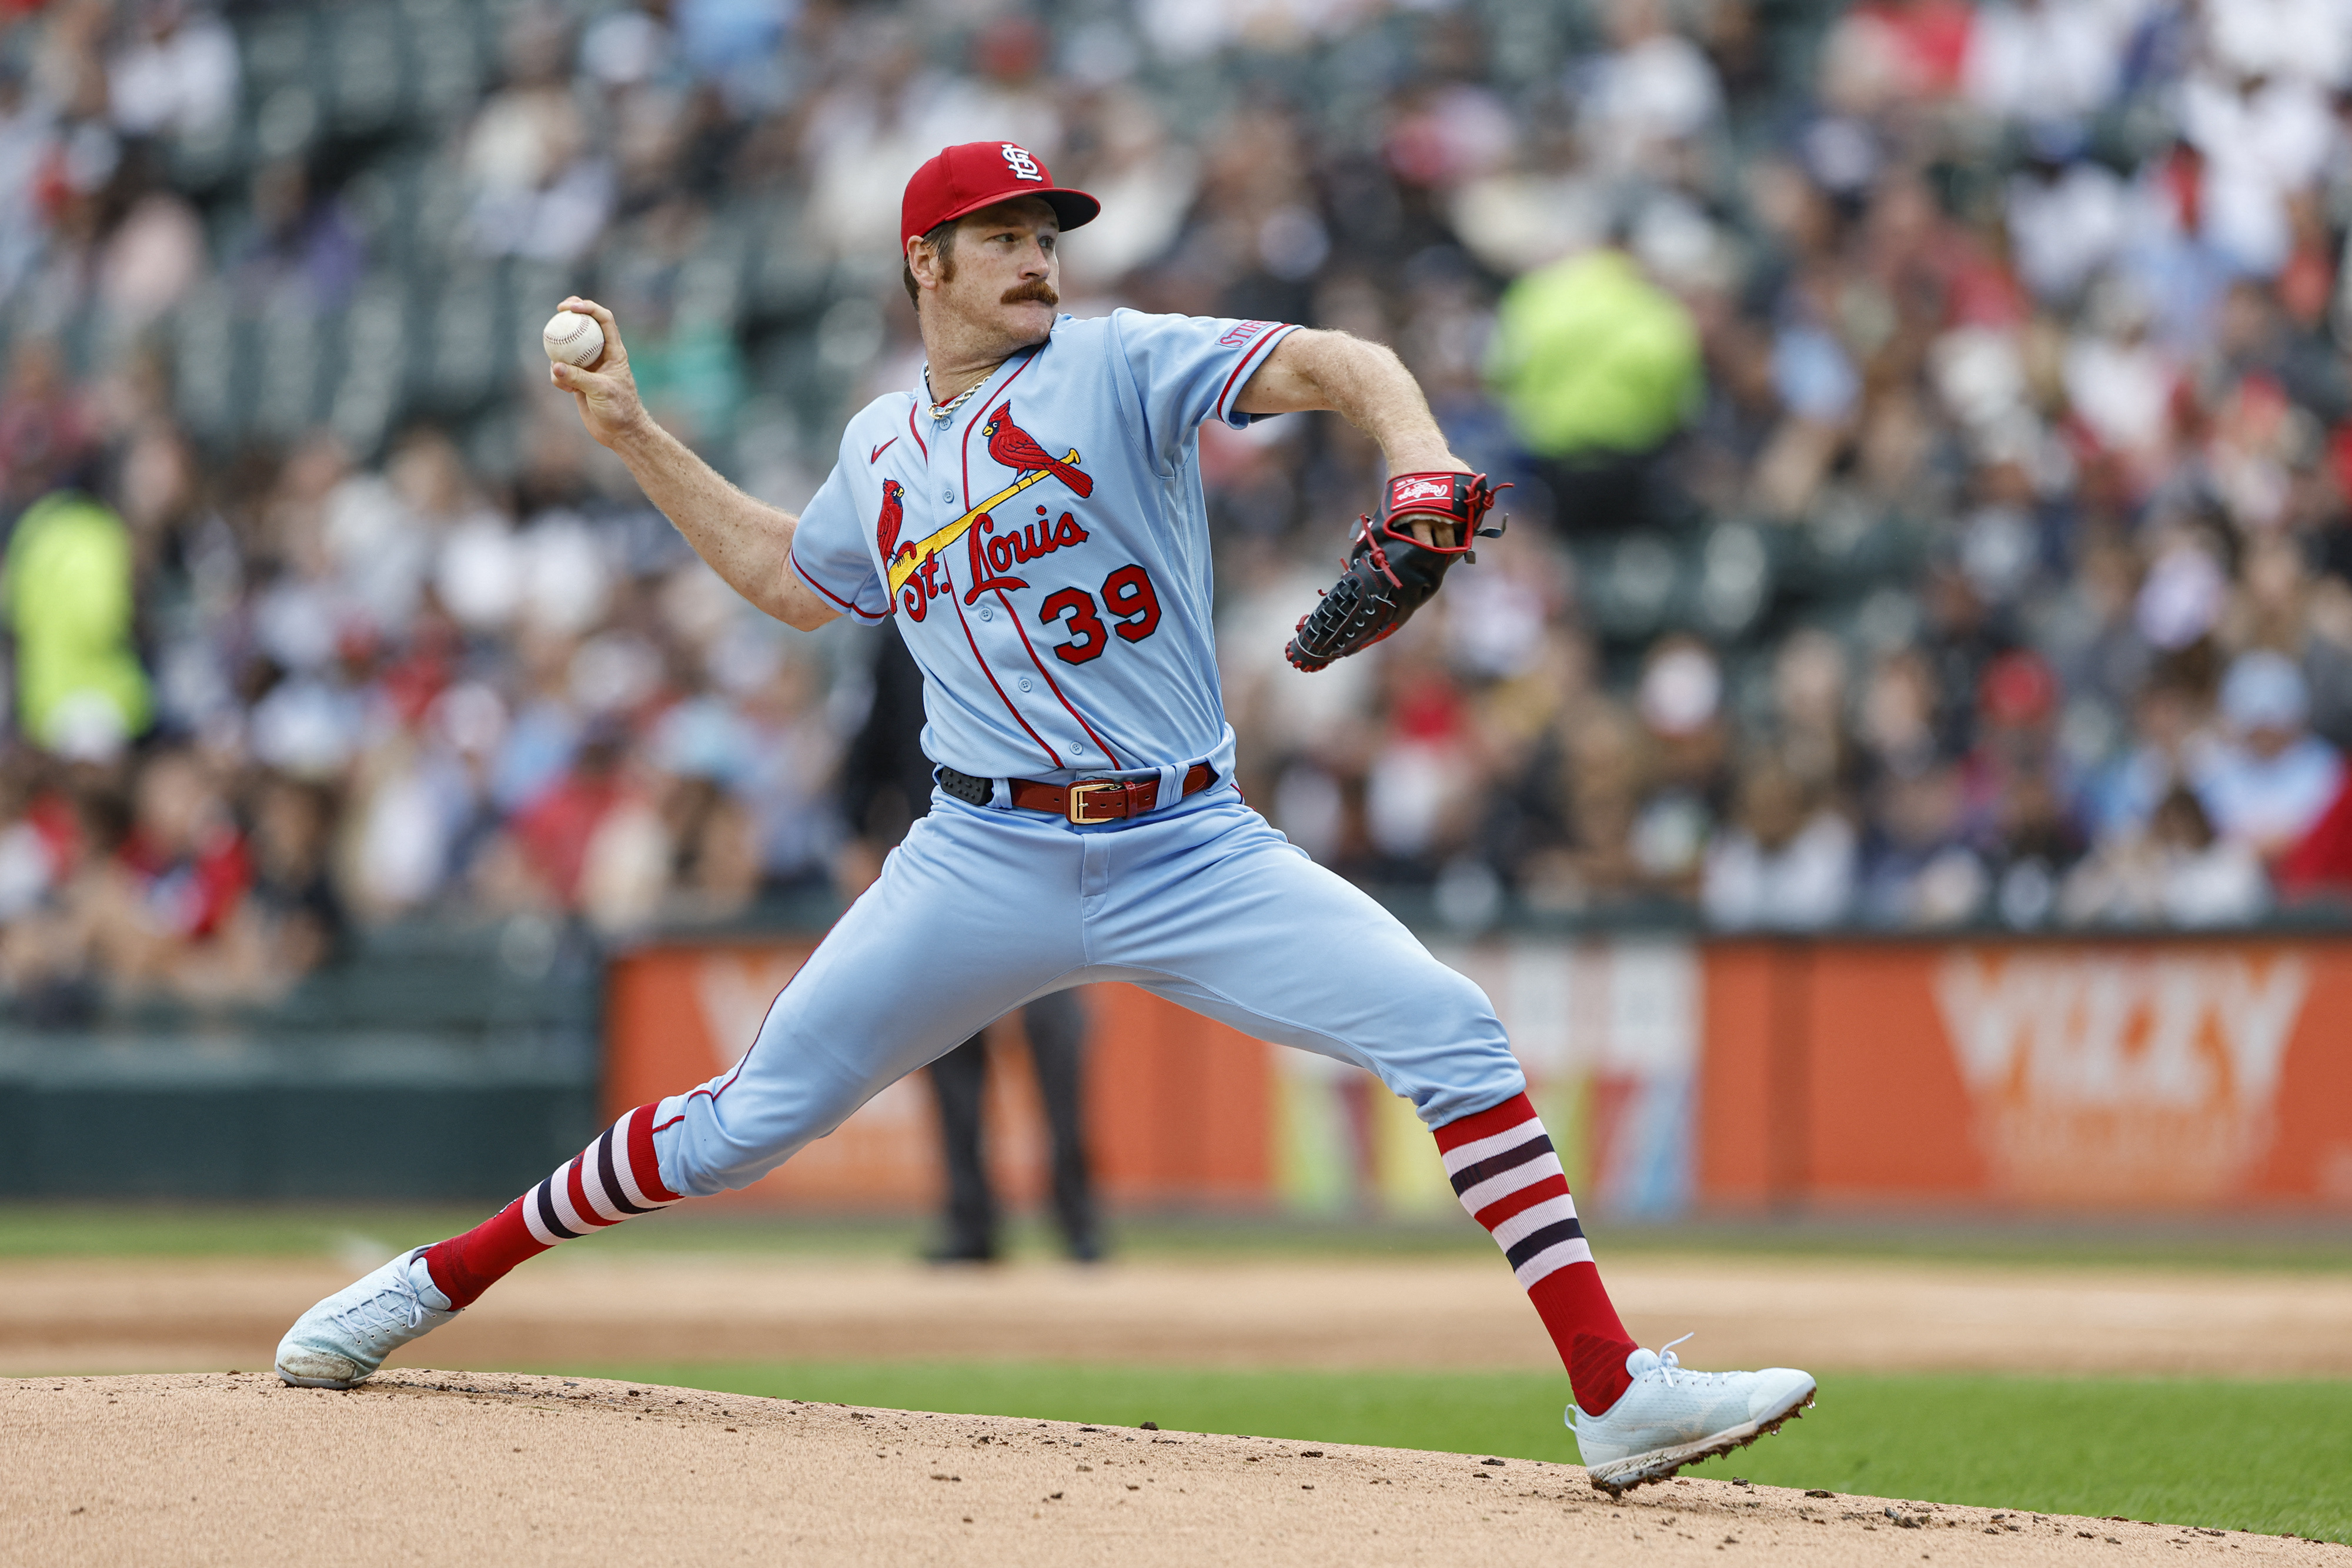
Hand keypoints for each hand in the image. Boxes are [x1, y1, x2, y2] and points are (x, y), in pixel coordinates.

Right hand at [548, 296, 647, 449]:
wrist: (620, 433)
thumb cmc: (619, 410)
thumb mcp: (601, 392)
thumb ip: (578, 378)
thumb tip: (556, 366)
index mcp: (614, 351)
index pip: (604, 320)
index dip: (589, 307)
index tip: (571, 307)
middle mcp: (601, 355)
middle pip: (586, 325)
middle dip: (572, 313)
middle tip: (558, 310)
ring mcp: (589, 367)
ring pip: (569, 348)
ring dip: (559, 353)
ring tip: (559, 369)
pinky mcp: (578, 380)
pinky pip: (561, 371)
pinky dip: (558, 377)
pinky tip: (564, 390)